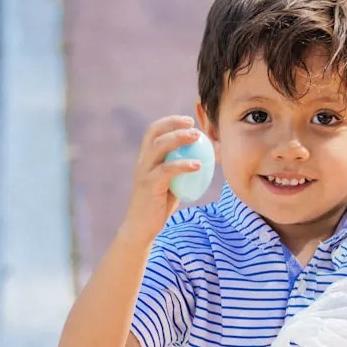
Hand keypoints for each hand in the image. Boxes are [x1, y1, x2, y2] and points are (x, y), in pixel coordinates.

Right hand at [119, 116, 203, 244]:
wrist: (142, 227)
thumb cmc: (159, 205)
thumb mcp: (171, 182)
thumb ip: (180, 169)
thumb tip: (204, 158)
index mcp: (146, 158)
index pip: (153, 131)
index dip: (169, 121)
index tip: (188, 120)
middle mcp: (142, 162)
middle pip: (155, 134)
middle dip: (174, 125)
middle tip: (194, 126)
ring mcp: (144, 173)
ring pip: (158, 147)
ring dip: (178, 139)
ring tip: (197, 137)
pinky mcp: (149, 185)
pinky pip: (167, 170)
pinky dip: (183, 165)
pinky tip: (198, 165)